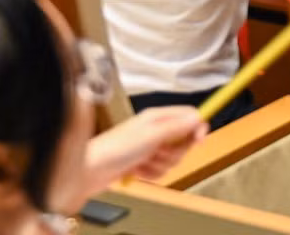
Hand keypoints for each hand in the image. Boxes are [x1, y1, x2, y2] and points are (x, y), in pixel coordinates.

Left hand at [83, 106, 206, 189]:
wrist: (90, 171)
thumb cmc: (115, 149)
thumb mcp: (151, 135)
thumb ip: (176, 127)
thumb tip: (198, 118)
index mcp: (157, 117)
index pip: (188, 116)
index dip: (197, 127)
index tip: (199, 140)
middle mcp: (155, 131)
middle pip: (183, 140)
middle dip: (175, 152)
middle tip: (159, 152)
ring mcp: (149, 148)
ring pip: (173, 159)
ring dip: (160, 165)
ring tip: (143, 163)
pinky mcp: (143, 164)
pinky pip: (160, 171)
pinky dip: (150, 174)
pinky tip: (137, 172)